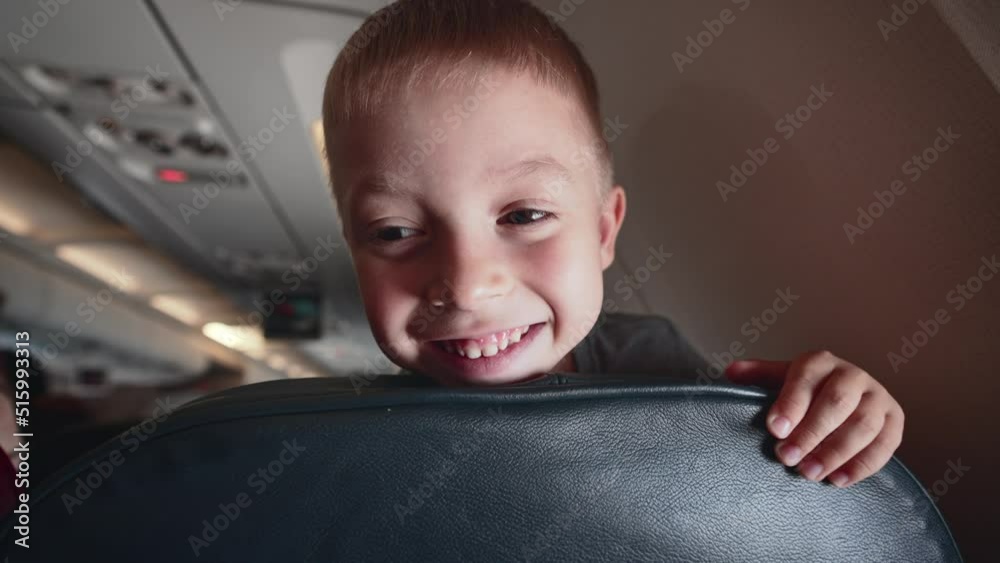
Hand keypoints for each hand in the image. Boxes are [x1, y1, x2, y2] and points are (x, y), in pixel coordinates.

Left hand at [725, 350, 903, 487]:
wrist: (849, 395)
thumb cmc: (808, 390)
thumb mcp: (781, 380)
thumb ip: (757, 376)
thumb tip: (731, 373)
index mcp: (821, 362)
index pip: (805, 378)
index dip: (791, 404)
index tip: (775, 429)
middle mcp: (853, 375)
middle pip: (836, 403)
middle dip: (810, 433)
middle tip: (787, 457)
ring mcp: (878, 397)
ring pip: (862, 425)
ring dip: (835, 452)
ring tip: (810, 473)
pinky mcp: (895, 421)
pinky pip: (885, 444)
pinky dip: (862, 465)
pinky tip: (838, 479)